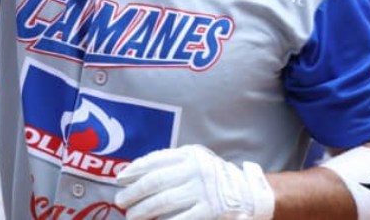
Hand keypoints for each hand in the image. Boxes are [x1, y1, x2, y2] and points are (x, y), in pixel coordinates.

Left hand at [115, 145, 274, 219]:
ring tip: (131, 216)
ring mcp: (203, 191)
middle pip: (155, 182)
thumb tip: (136, 172)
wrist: (249, 193)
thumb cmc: (215, 177)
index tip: (120, 179)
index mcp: (190, 155)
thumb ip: (172, 163)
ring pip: (163, 201)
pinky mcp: (210, 211)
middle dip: (134, 193)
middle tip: (121, 201)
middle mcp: (195, 170)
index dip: (134, 170)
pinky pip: (181, 219)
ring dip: (143, 210)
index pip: (155, 160)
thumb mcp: (196, 160)